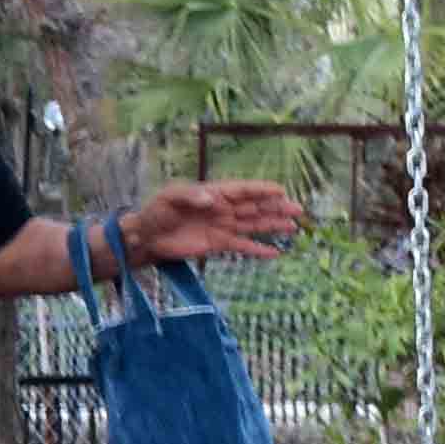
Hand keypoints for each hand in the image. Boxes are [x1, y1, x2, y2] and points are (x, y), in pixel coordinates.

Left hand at [130, 177, 303, 266]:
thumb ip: (191, 196)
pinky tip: (275, 253)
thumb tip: (212, 200)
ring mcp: (222, 227)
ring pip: (253, 225)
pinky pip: (242, 246)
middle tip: (298, 210)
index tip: (281, 191)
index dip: (262, 190)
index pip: (243, 190)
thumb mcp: (170, 197)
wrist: (146, 237)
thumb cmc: (157, 211)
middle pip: (255, 207)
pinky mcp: (218, 245)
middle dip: (276, 208)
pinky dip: (258, 249)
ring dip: (273, 226)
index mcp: (214, 193)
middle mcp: (223, 209)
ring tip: (293, 228)